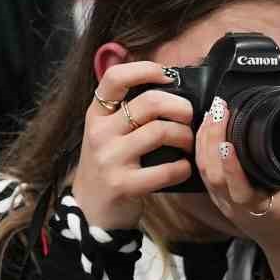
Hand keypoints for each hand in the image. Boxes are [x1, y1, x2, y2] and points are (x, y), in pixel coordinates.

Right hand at [70, 62, 194, 229]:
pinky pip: (165, 170)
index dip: (146, 70)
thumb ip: (128, 111)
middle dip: (180, 107)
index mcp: (97, 114)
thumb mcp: (107, 133)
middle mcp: (100, 133)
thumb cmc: (109, 165)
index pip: (115, 78)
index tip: (168, 76)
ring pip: (160, 132)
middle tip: (189, 117)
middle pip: (149, 102)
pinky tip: (183, 168)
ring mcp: (110, 159)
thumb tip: (169, 86)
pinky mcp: (122, 185)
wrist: (90, 210)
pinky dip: (182, 168)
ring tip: (188, 144)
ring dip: (185, 136)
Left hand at [195, 96, 279, 279]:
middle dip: (212, 140)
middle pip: (215, 176)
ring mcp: (227, 204)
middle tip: (220, 110)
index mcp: (265, 209)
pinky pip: (205, 173)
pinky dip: (203, 148)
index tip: (228, 144)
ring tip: (213, 113)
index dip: (232, 168)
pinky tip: (208, 128)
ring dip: (205, 140)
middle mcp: (240, 208)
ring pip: (206, 173)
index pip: (241, 191)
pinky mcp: (220, 198)